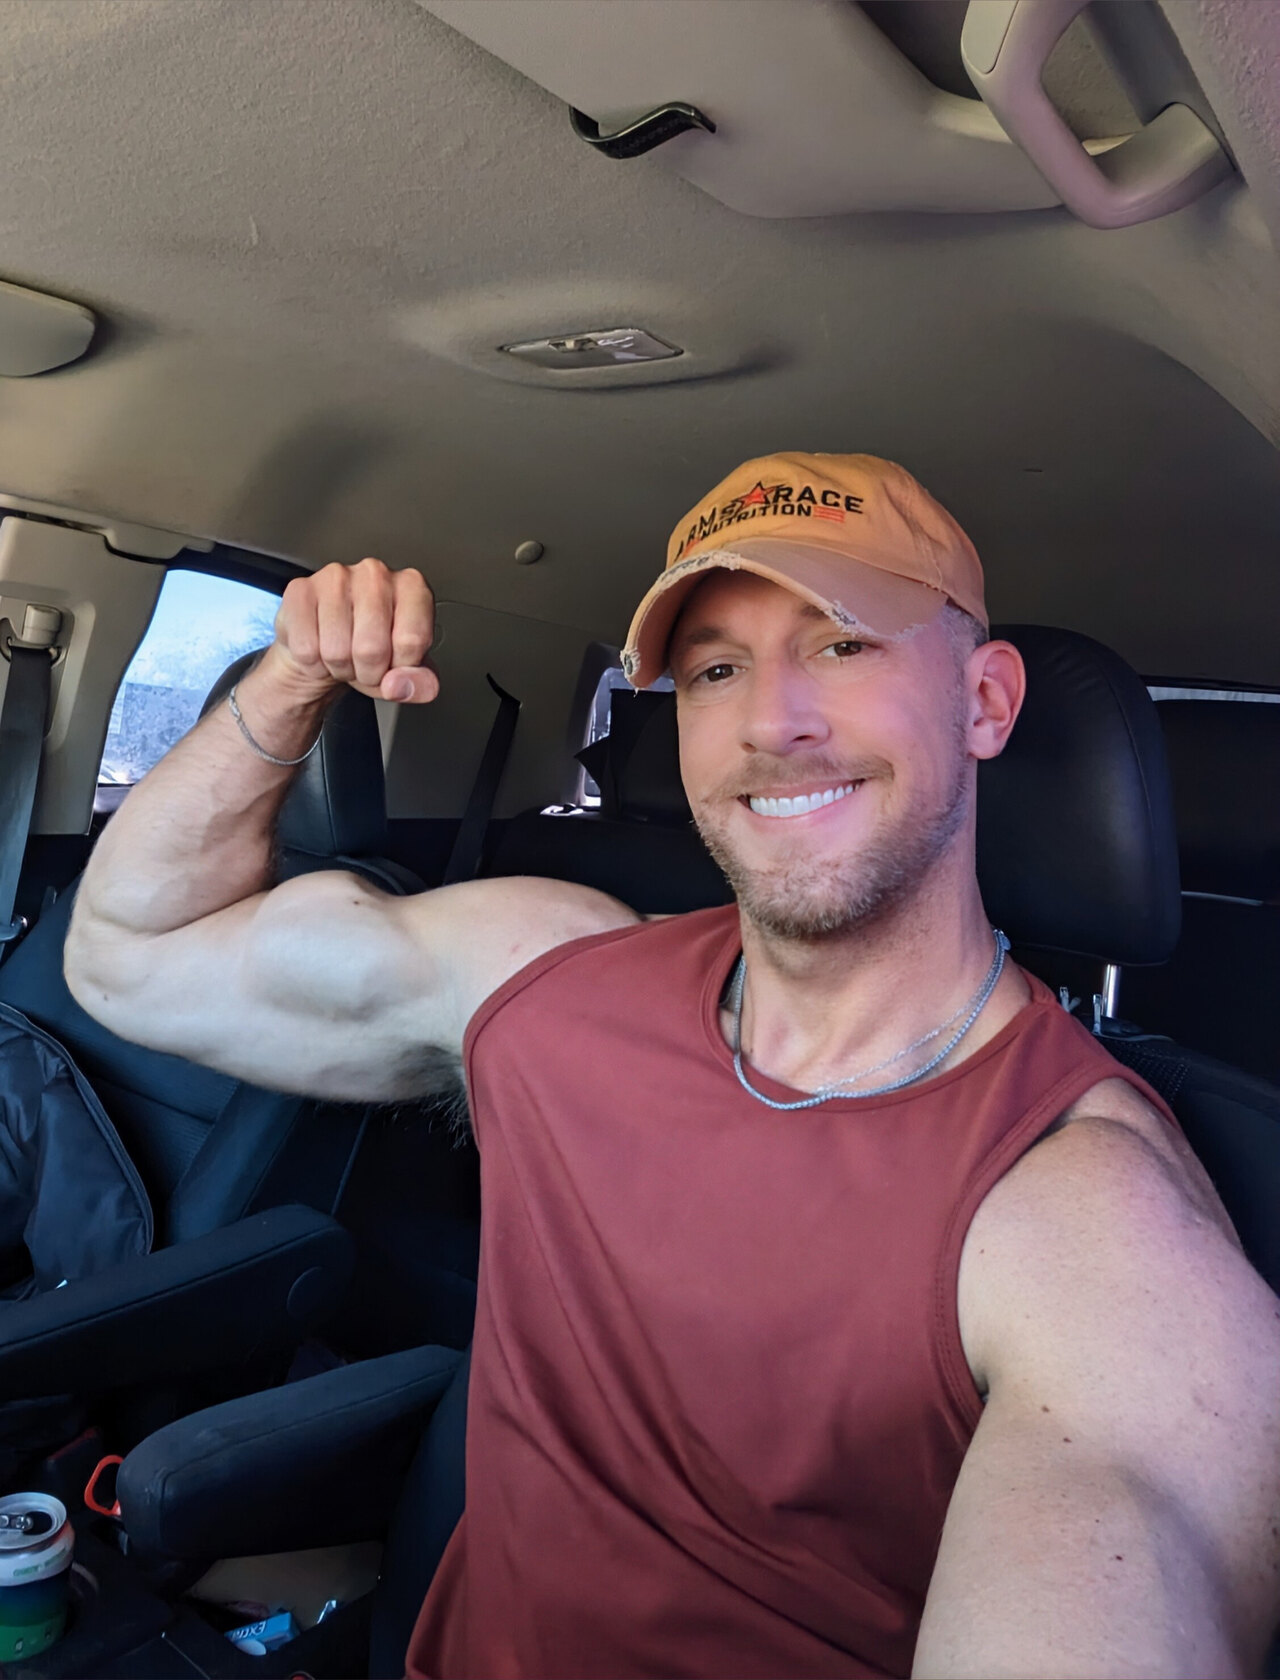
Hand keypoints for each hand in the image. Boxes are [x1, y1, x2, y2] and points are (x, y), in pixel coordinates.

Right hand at [267, 558, 439, 703]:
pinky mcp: (300, 590)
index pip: (412, 641)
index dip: (400, 666)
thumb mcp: (407, 673)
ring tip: (345, 654)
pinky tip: (321, 647)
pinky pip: (306, 649)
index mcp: (412, 587)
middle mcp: (376, 573)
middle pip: (372, 648)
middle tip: (366, 663)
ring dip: (340, 668)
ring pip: (337, 651)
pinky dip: (313, 663)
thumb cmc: (373, 652)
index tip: (395, 661)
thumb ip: (420, 683)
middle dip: (368, 672)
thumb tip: (402, 685)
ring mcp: (335, 577)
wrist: (328, 647)